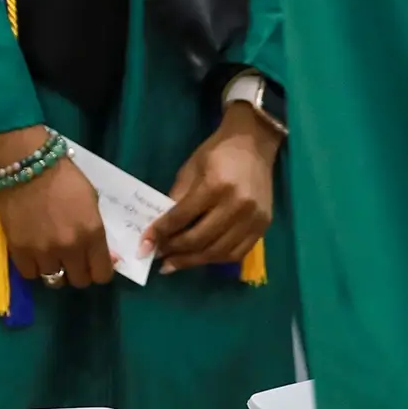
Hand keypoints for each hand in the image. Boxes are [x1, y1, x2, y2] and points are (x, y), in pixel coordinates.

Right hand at [0, 151, 115, 290]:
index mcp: (92, 233)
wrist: (26, 162)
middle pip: (79, 281)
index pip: (102, 274)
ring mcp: (43, 250)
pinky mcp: (19, 249)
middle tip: (71, 258)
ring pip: (54, 280)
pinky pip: (29, 274)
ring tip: (50, 256)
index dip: (99, 271)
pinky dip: (33, 267)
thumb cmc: (63, 176)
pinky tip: (34, 254)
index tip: (93, 263)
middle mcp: (70, 247)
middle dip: (78, 271)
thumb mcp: (91, 201)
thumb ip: (95, 230)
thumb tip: (102, 254)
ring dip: (55, 270)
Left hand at [149, 104, 280, 272]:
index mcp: (215, 186)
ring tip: (174, 264)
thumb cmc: (217, 152)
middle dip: (175, 251)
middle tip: (158, 257)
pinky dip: (216, 259)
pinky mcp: (263, 227)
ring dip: (193, 261)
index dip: (160, 233)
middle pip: (200, 239)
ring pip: (218, 252)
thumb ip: (176, 198)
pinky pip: (237, 253)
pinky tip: (200, 258)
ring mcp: (253, 219)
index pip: (182, 217)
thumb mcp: (190, 169)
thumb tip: (159, 227)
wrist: (253, 144)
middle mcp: (237, 206)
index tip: (144, 245)